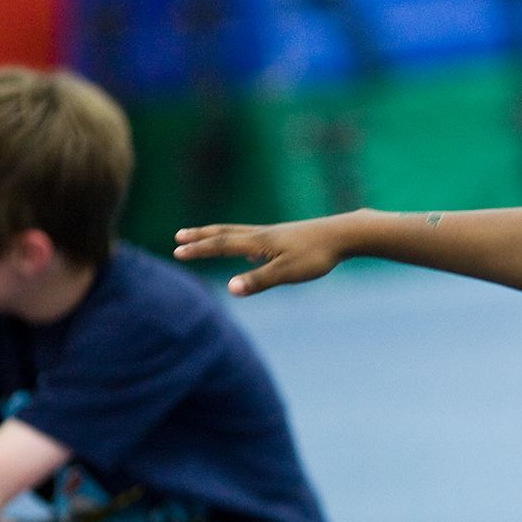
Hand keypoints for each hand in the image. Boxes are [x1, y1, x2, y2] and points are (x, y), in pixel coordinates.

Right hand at [173, 214, 356, 295]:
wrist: (343, 234)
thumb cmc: (316, 255)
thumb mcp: (287, 272)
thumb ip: (258, 281)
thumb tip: (230, 289)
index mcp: (258, 242)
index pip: (221, 245)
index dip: (199, 248)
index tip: (177, 251)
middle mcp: (262, 234)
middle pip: (225, 233)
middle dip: (201, 237)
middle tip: (179, 236)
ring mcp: (274, 234)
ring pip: (239, 232)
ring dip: (218, 235)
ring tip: (203, 237)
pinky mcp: (286, 237)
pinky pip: (255, 237)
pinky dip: (242, 240)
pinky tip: (250, 250)